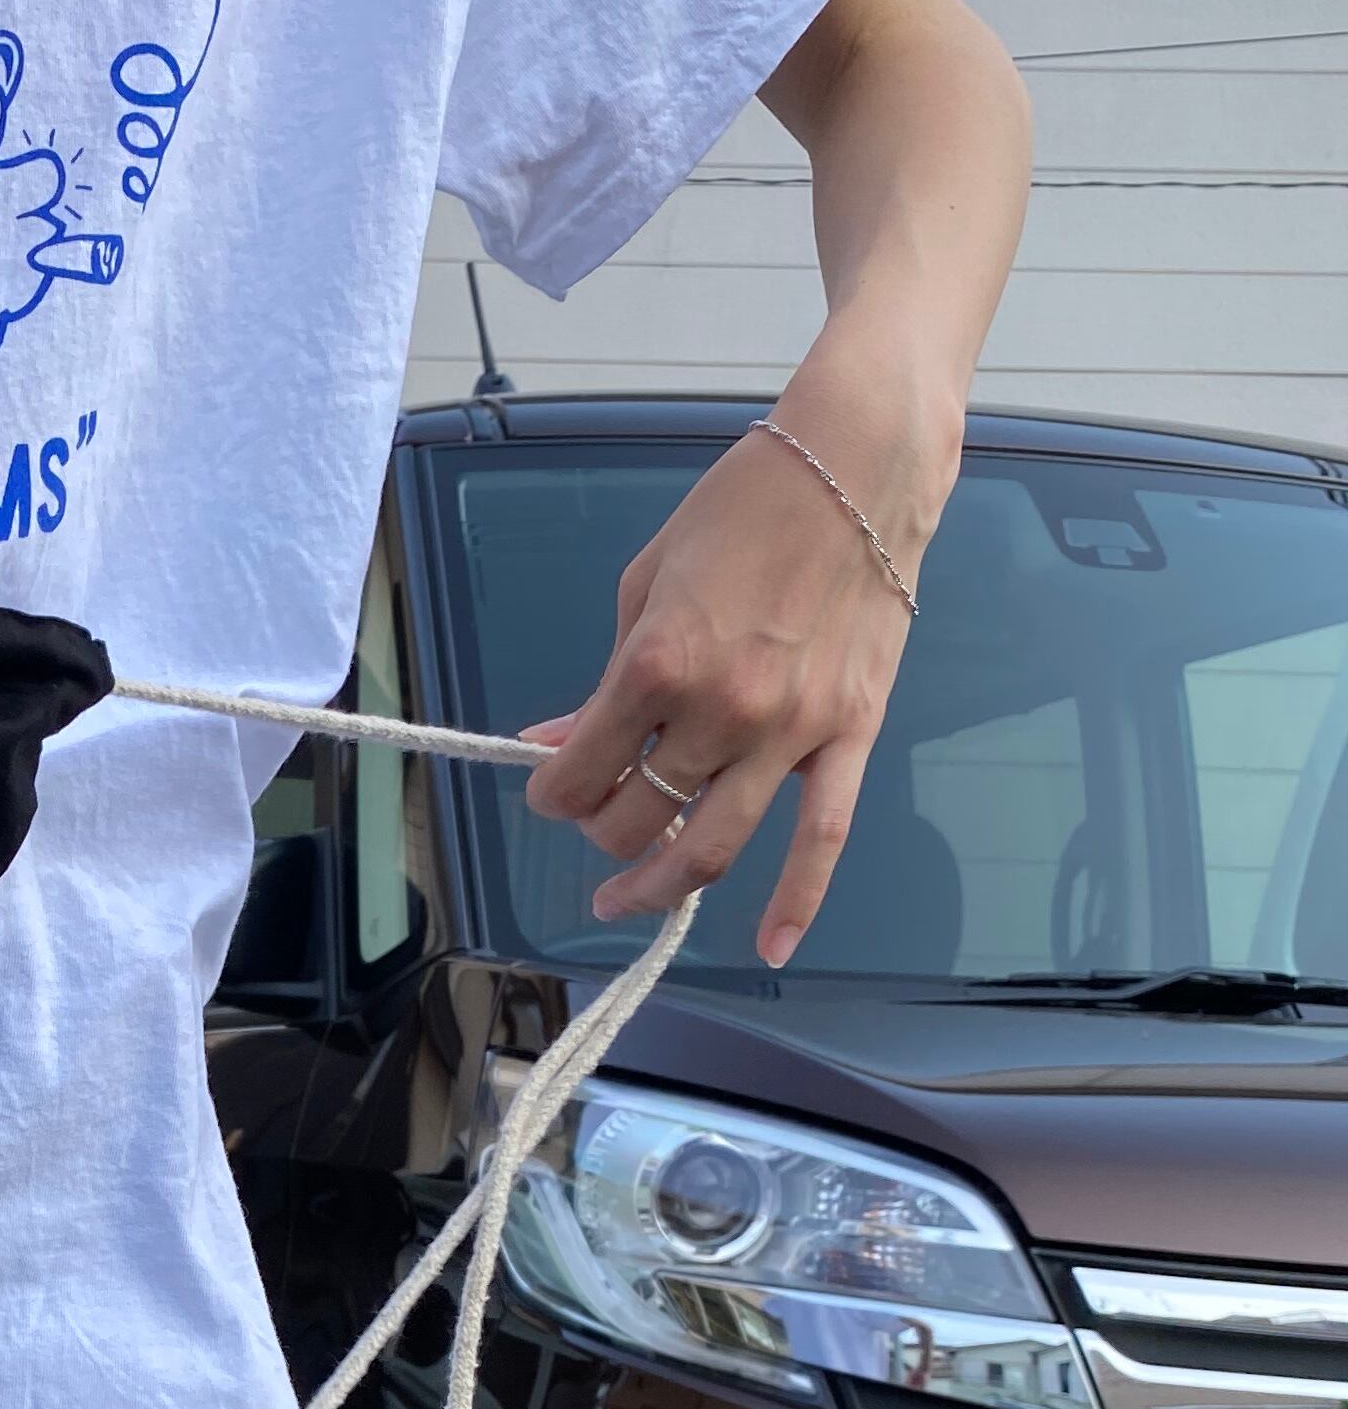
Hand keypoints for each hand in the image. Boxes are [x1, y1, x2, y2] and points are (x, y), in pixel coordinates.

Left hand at [519, 383, 946, 967]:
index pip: (581, 772)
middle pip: (639, 817)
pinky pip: (822, 838)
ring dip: (658, 884)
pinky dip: (795, 902)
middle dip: (601, 828)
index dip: (552, 792)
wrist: (857, 461)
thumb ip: (604, 678)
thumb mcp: (646, 583)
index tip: (550, 787)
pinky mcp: (849, 733)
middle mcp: (721, 708)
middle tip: (597, 819)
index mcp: (659, 663)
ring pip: (712, 845)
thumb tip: (556, 743)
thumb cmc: (746, 504)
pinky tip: (770, 946)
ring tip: (628, 899)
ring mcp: (790, 729)